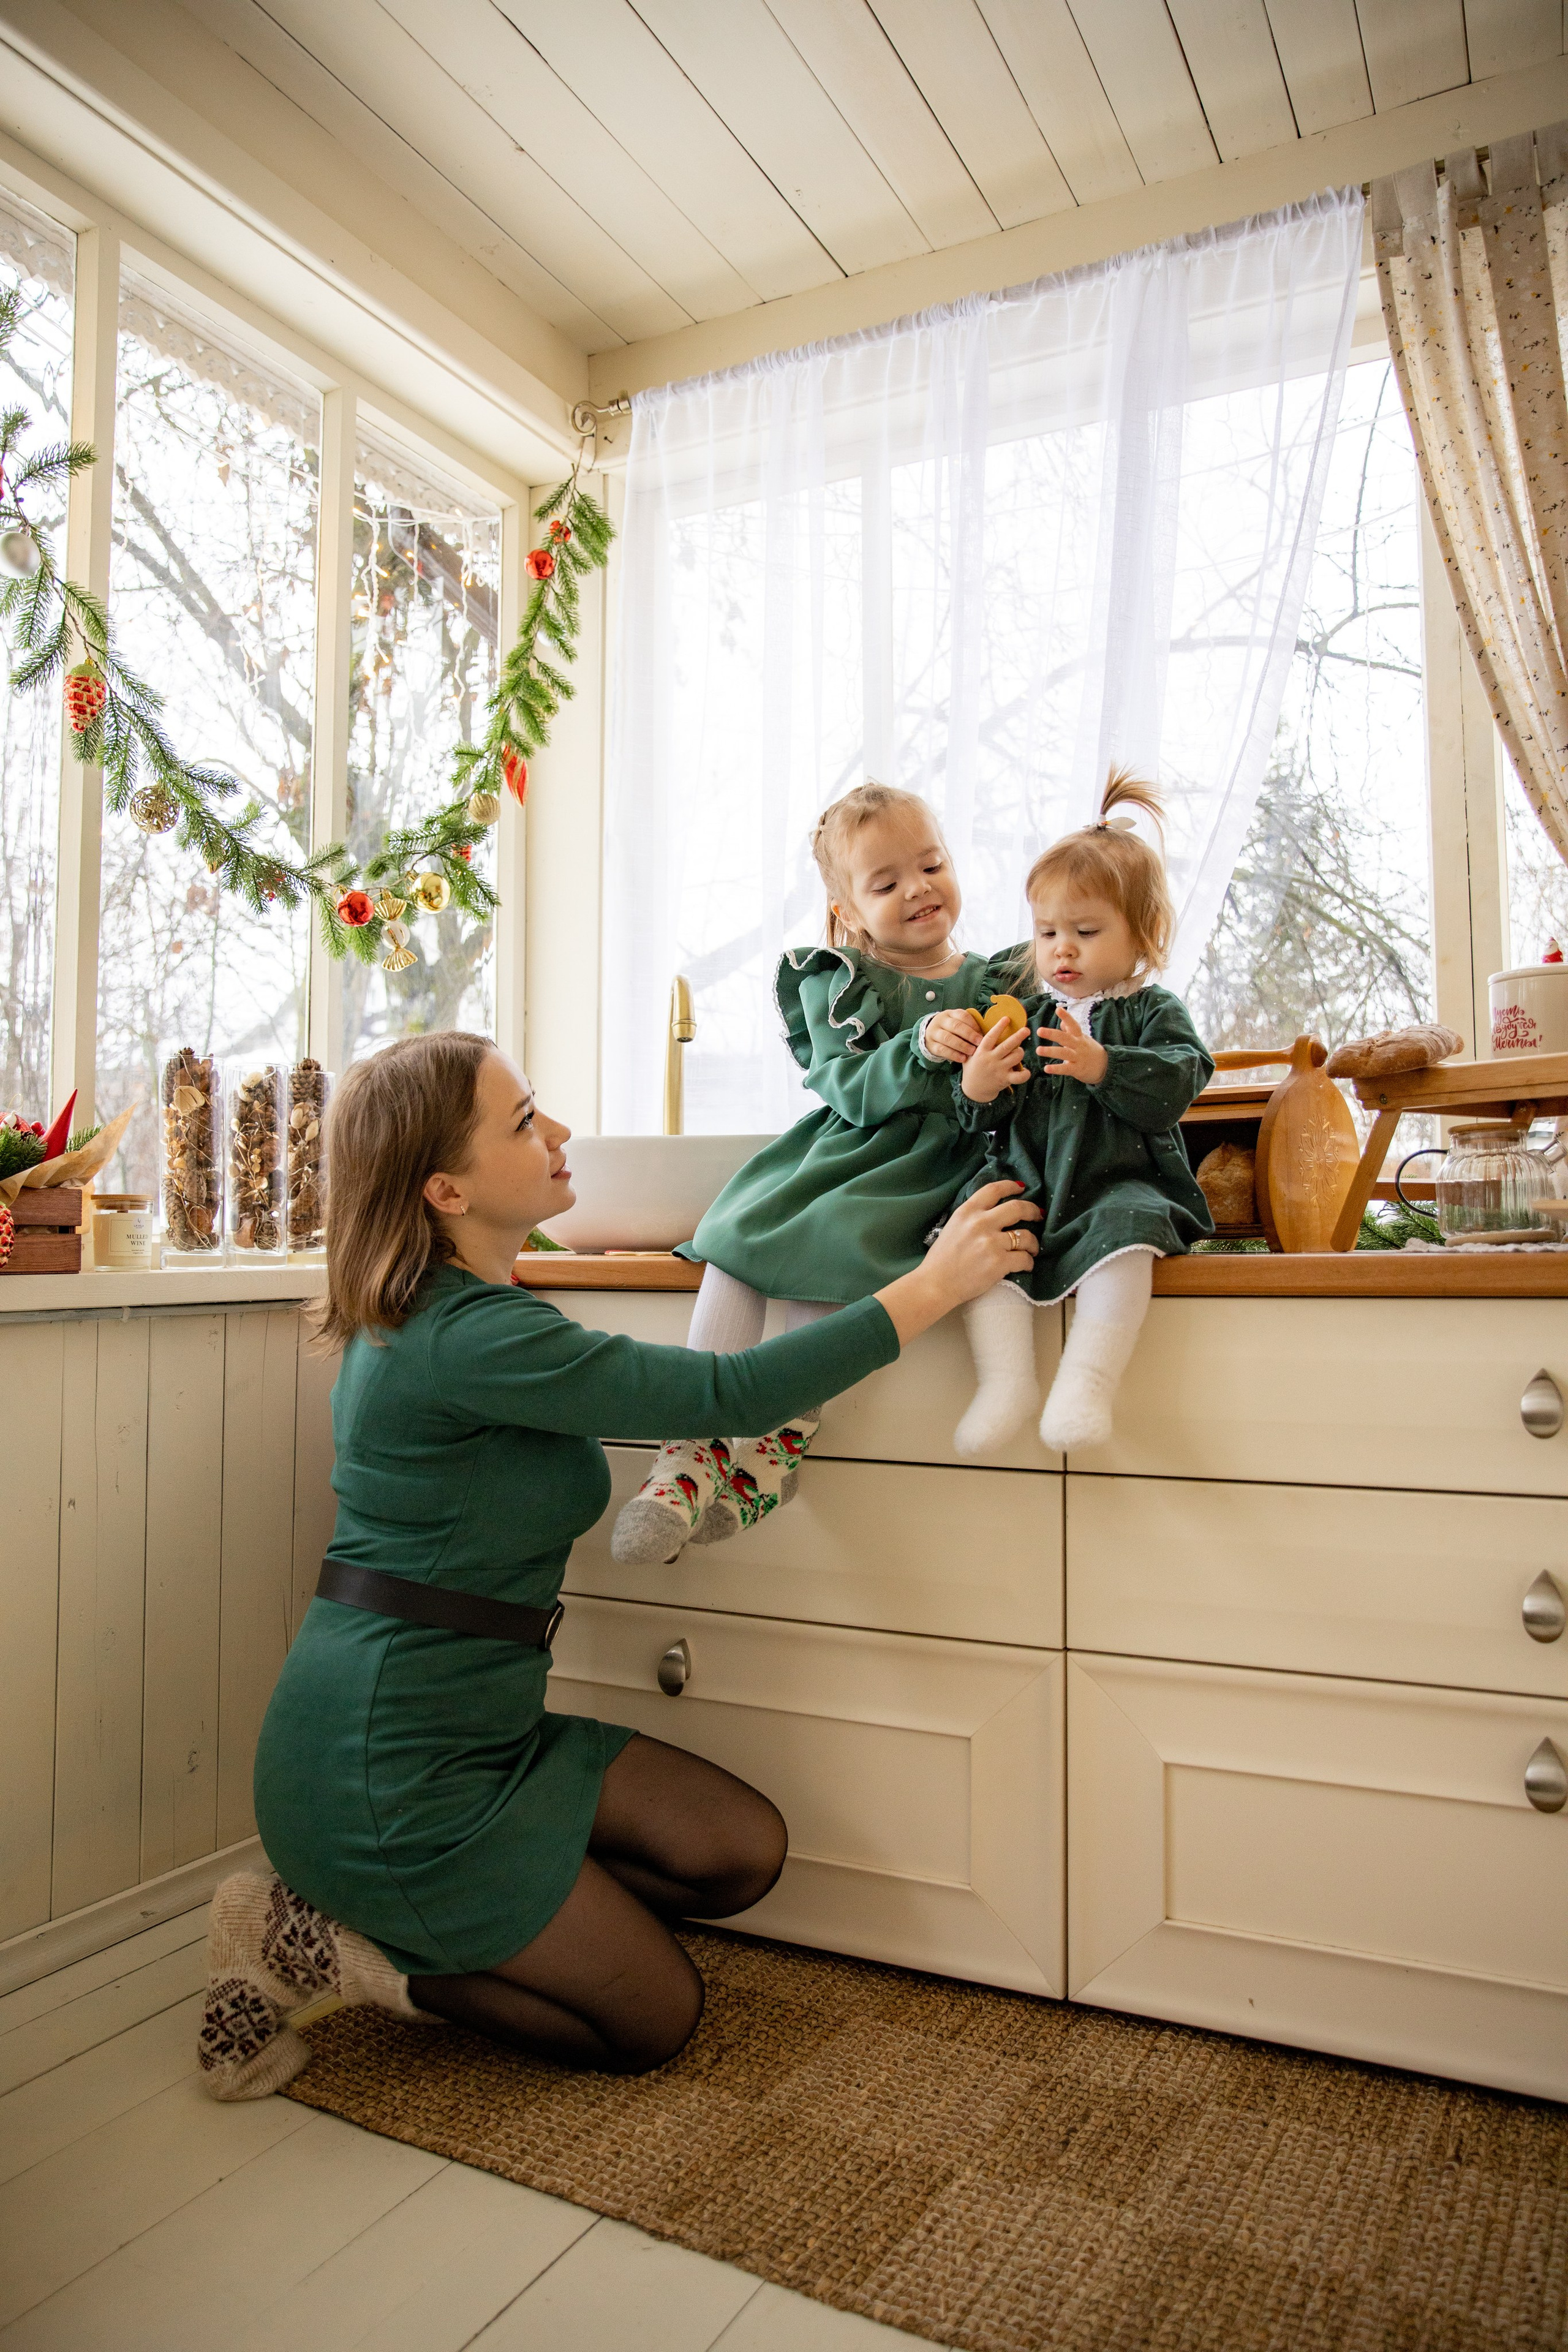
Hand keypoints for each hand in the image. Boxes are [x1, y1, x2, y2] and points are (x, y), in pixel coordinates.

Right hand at [874, 1182, 1041, 1343]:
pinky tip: (1025, 1265)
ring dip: (1033, 1243)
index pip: (993, 1190)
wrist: (935, 1285)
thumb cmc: (941, 1259)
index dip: (1011, 1186)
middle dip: (1033, 1211)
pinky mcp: (999, 1262)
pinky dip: (1028, 1262)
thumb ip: (971, 1217)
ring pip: (1026, 1236)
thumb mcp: (952, 1227)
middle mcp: (980, 1223)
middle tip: (1039, 1215)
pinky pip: (1024, 1259)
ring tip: (1032, 1249)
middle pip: (1017, 1208)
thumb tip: (992, 1213)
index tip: (1021, 1188)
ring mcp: (991, 1243)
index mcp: (967, 1212)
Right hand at [923, 1007, 983, 1062]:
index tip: (982, 1034)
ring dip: (962, 1045)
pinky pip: (942, 1050)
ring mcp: (934, 1033)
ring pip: (948, 1038)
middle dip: (969, 1035)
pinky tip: (963, 1058)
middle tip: (979, 1043)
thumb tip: (985, 1034)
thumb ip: (968, 1027)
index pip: (962, 1016)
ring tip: (972, 1052)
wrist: (930, 1036)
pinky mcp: (931, 1045)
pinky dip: (954, 1055)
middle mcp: (940, 1021)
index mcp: (950, 1014)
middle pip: (955, 1026)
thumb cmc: (950, 1030)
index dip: (973, 1025)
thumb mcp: (957, 1024)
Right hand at [961, 1017, 1029, 1100]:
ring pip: (1016, 1057)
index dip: (999, 1027)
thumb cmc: (973, 1069)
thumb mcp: (970, 1054)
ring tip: (1019, 1051)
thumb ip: (976, 1044)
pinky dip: (1025, 1073)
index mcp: (981, 1051)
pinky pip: (1020, 1076)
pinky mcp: (1005, 1079)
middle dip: (1018, 1036)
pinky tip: (1026, 1070)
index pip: (991, 1036)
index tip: (1007, 1019)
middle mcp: (991, 1059)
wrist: (973, 1090)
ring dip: (1020, 1052)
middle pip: (1007, 1045)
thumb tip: (983, 1027)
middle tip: (1026, 1030)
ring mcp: (999, 1070)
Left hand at [1037, 1005, 1107, 1084]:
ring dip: (1050, 1051)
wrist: (1106, 1066)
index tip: (1058, 1009)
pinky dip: (1056, 1069)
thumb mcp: (1083, 1039)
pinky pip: (1066, 1068)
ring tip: (1038, 1050)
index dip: (1067, 1017)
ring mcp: (1078, 1057)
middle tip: (1039, 1030)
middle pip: (1065, 1038)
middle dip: (1052, 1034)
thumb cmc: (1091, 1051)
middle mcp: (1079, 1046)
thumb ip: (1071, 1031)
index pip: (1074, 1025)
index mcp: (1079, 1037)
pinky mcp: (1077, 1069)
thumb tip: (1061, 1022)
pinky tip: (1046, 1068)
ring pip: (1064, 1053)